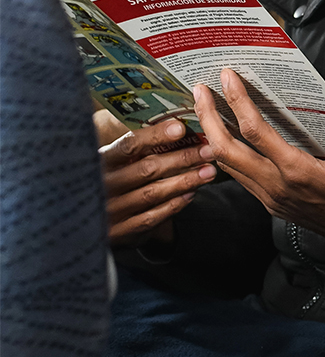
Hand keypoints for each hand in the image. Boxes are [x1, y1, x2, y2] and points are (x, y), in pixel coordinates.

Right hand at [100, 117, 215, 245]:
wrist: (84, 220)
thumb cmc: (106, 180)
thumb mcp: (110, 161)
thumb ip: (134, 147)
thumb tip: (173, 125)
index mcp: (99, 161)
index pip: (128, 145)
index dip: (155, 136)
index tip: (181, 127)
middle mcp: (103, 185)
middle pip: (146, 168)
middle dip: (182, 158)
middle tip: (208, 150)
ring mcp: (110, 210)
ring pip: (152, 193)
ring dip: (184, 181)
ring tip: (208, 171)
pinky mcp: (120, 231)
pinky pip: (151, 217)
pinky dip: (173, 205)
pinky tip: (191, 194)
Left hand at [192, 71, 324, 280]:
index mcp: (299, 172)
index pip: (256, 132)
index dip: (237, 102)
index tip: (227, 78)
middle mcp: (278, 186)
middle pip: (226, 150)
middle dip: (208, 117)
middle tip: (199, 90)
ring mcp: (272, 198)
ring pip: (227, 166)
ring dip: (212, 136)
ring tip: (205, 109)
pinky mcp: (273, 204)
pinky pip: (239, 178)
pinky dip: (225, 155)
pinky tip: (225, 139)